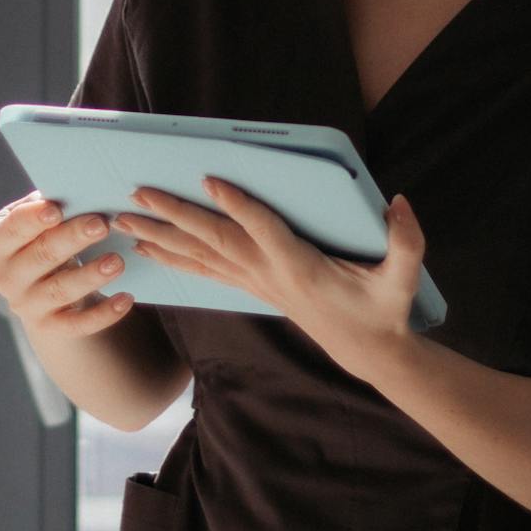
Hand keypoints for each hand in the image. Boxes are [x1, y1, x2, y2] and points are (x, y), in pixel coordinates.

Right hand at [0, 189, 132, 338]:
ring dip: (90, 276)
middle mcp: (6, 278)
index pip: (11, 230)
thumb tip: (78, 186)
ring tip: (117, 262)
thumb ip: (48, 207)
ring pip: (60, 291)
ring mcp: (27, 305)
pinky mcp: (51, 327)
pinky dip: (103, 314)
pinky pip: (78, 324)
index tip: (56, 208)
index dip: (31, 220)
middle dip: (71, 239)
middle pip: (41, 256)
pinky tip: (126, 298)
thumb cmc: (42, 241)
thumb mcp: (36, 224)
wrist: (40, 292)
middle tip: (101, 224)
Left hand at [116, 180, 427, 379]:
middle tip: (136, 195)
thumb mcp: (403, 279)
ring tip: (124, 221)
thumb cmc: (383, 309)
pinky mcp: (253, 288)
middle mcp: (269, 274)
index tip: (209, 180)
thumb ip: (406, 241)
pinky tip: (149, 246)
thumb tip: (400, 201)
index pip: (263, 229)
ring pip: (201, 256)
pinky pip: (205, 270)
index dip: (238, 204)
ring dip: (161, 236)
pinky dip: (175, 256)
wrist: (368, 350)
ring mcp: (256, 283)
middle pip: (214, 240)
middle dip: (173, 216)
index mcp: (300, 267)